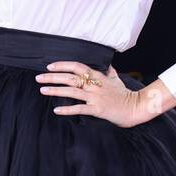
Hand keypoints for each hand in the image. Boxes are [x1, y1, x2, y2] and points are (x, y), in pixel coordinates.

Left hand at [36, 60, 175, 127]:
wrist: (136, 107)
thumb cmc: (125, 94)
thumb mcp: (117, 80)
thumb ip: (110, 72)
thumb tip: (108, 65)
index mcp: (98, 77)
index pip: (77, 66)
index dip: (62, 65)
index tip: (50, 66)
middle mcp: (94, 85)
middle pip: (70, 78)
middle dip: (52, 77)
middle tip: (39, 78)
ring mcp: (95, 97)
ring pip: (72, 91)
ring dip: (55, 90)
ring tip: (42, 90)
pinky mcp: (97, 109)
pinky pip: (79, 109)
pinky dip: (67, 110)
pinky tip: (56, 110)